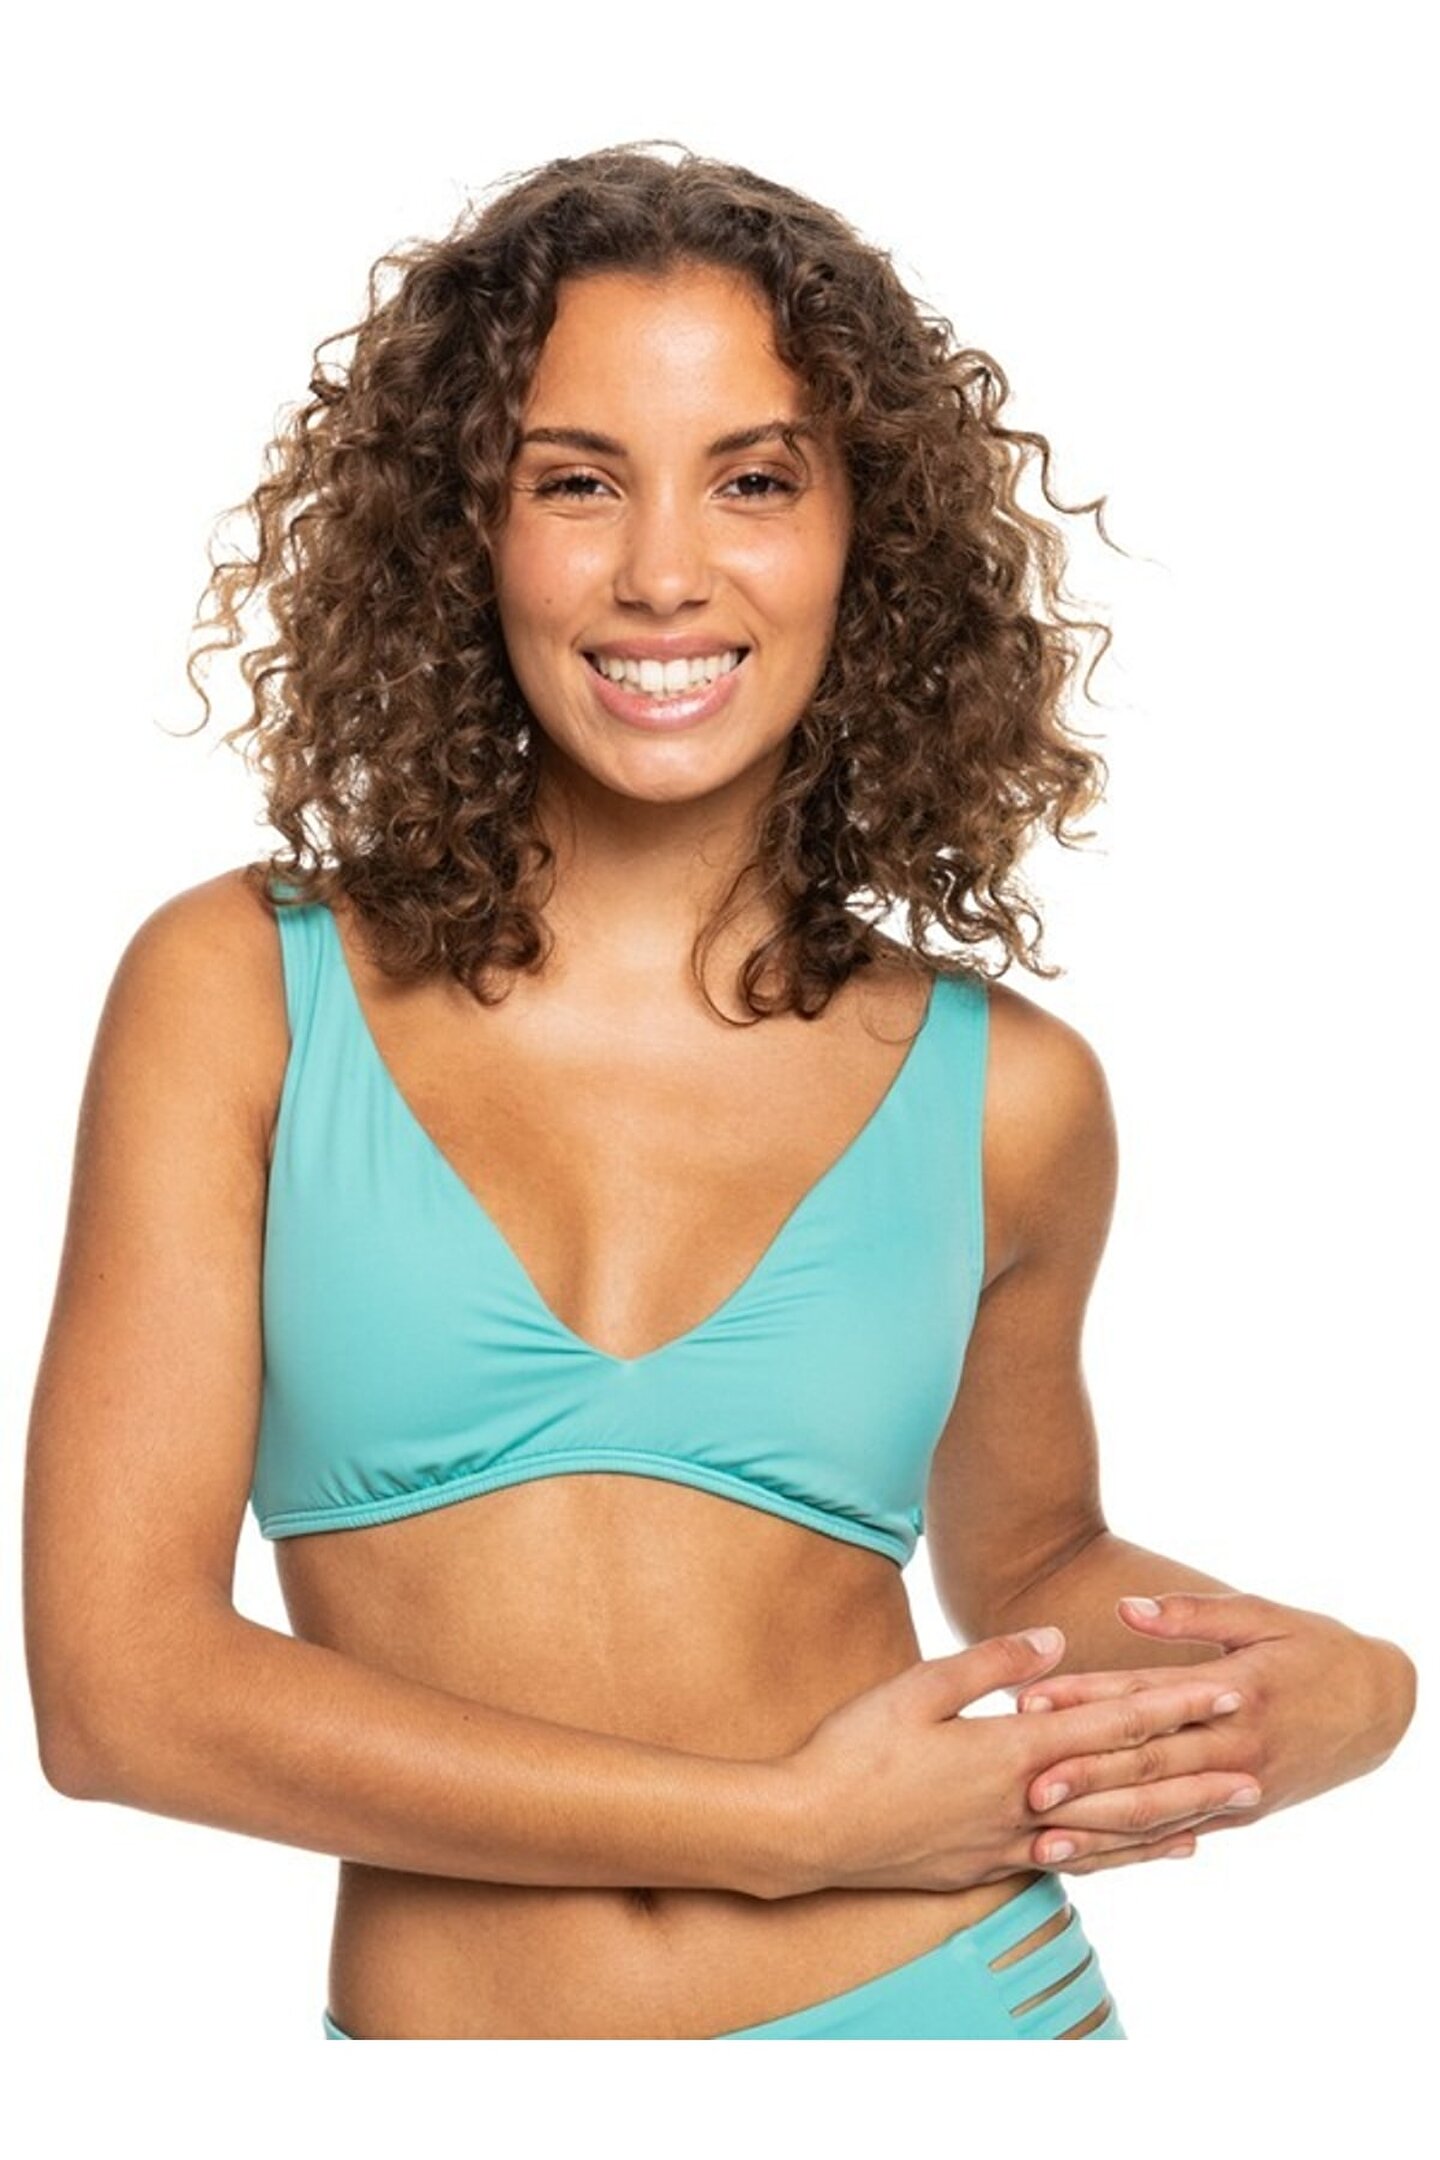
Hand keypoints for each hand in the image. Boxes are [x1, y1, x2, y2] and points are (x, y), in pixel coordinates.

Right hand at [776, 1623, 1245, 1896]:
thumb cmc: (853, 1750)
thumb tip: (1058, 1641)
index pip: (1110, 1724)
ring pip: (1114, 1832)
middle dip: (1196, 1768)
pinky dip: (1129, 1856)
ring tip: (1229, 1809)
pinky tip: (1160, 1852)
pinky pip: (1081, 1862)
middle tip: (1257, 1760)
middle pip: (1128, 1785)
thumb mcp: (918, 1687)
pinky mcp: (995, 1866)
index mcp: (1011, 1750)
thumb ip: (993, 1662)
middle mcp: (1025, 1803)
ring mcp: (1013, 1843)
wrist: (808, 1831)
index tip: (1222, 1690)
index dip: (1171, 1705)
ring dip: (1177, 1819)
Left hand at [1009, 1589, 1417, 1874]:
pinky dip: (1137, 1849)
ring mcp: (1239, 1788)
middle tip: (1025, 1789)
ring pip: (1161, 1813)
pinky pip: (1182, 1833)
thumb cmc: (1314, 1648)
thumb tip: (1127, 1607)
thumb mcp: (1260, 1616)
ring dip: (1101, 1830)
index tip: (1030, 1705)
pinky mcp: (1243, 1812)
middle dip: (1084, 1778)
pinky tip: (1094, 1861)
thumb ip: (1190, 1613)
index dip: (1085, 1702)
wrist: (1381, 1707)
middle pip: (1147, 1765)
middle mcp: (1233, 1747)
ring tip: (1044, 1844)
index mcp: (1232, 1692)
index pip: (1145, 1698)